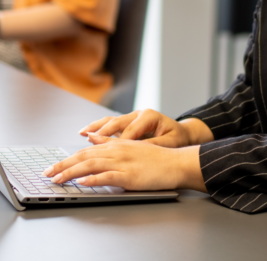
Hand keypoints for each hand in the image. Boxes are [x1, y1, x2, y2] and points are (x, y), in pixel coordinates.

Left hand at [44, 135, 205, 191]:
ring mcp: (122, 162)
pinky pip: (107, 176)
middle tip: (46, 173)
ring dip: (71, 172)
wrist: (176, 161)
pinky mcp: (129, 175)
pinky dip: (93, 179)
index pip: (85, 152)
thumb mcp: (130, 146)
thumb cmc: (156, 158)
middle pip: (83, 157)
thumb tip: (91, 139)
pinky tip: (82, 182)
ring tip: (57, 179)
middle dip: (62, 165)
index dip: (67, 160)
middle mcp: (115, 151)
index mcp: (115, 145)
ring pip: (91, 165)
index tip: (52, 167)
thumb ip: (110, 143)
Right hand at [78, 109, 213, 147]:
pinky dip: (99, 129)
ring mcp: (132, 116)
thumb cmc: (178, 139)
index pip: (130, 131)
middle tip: (86, 140)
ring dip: (95, 128)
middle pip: (115, 122)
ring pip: (110, 121)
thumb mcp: (169, 143)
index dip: (118, 142)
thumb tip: (136, 150)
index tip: (107, 153)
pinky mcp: (129, 122)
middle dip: (100, 132)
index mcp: (148, 116)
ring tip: (82, 133)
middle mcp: (138, 113)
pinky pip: (111, 124)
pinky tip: (88, 133)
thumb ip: (152, 145)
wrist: (184, 133)